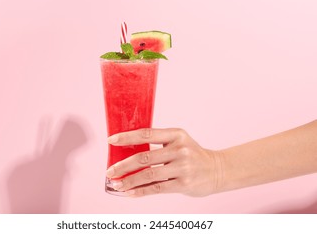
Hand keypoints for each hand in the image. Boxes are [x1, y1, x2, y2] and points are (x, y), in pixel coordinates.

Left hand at [106, 128, 221, 196]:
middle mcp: (180, 149)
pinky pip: (157, 188)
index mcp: (176, 134)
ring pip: (148, 175)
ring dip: (129, 180)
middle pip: (144, 157)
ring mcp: (183, 167)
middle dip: (123, 165)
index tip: (111, 141)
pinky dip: (140, 191)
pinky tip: (129, 193)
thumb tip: (128, 151)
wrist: (217, 169)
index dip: (127, 137)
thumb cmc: (192, 154)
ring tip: (116, 184)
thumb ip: (159, 144)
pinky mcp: (184, 184)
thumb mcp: (179, 141)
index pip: (146, 134)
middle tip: (109, 171)